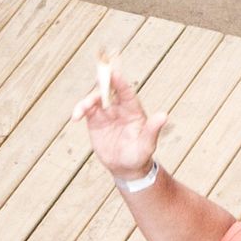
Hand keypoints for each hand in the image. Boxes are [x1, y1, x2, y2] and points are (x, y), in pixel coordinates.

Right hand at [73, 59, 167, 178]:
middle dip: (102, 82)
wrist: (126, 167)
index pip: (126, 91)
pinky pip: (86, 110)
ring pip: (95, 99)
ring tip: (80, 111)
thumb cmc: (140, 154)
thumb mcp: (147, 144)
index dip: (120, 82)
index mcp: (133, 109)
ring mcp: (106, 112)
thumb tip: (164, 116)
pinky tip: (76, 116)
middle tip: (97, 77)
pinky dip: (80, 110)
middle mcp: (119, 107)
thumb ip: (153, 130)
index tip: (114, 73)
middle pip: (109, 89)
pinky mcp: (95, 120)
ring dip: (87, 101)